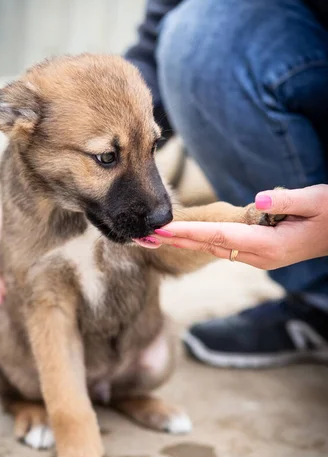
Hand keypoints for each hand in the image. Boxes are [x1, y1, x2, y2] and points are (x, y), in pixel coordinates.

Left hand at [151, 185, 327, 269]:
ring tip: (157, 236)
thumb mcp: (316, 201)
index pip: (220, 236)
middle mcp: (259, 256)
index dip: (190, 232)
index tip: (163, 231)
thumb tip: (259, 199)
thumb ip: (286, 200)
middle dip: (177, 241)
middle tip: (144, 236)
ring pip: (215, 248)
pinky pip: (224, 246)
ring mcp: (258, 257)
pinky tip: (188, 236)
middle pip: (210, 245)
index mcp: (269, 245)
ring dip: (186, 242)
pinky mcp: (259, 252)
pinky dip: (202, 240)